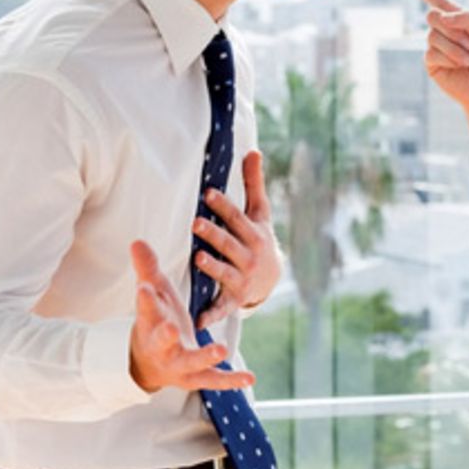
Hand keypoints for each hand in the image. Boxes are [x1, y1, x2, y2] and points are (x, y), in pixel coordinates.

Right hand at [128, 240, 254, 393]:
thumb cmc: (155, 322)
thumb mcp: (152, 296)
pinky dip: (231, 380)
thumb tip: (137, 240)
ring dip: (205, 357)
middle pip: (162, 339)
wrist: (149, 364)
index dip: (146, 299)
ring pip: (191, 362)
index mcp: (151, 323)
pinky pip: (215, 380)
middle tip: (172, 328)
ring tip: (221, 349)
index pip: (146, 308)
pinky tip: (250, 378)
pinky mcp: (196, 377)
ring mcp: (179, 364)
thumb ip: (147, 269)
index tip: (145, 288)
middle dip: (166, 335)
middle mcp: (162, 346)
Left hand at [191, 151, 281, 328]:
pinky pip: (222, 307)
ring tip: (198, 258)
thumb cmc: (258, 238)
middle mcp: (250, 256)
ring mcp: (242, 279)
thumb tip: (253, 150)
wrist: (271, 278)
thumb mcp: (260, 212)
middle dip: (214, 234)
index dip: (224, 206)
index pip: (237, 218)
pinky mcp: (234, 300)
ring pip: (225, 272)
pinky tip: (198, 318)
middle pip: (229, 243)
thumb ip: (253, 183)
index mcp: (254, 234)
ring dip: (213, 266)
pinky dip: (212, 314)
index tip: (208, 194)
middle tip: (196, 223)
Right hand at [389, 0, 468, 112]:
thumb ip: (467, 18)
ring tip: (468, 58)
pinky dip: (450, 58)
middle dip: (453, 29)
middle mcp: (442, 28)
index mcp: (455, 16)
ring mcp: (434, 45)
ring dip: (455, 48)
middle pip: (431, 15)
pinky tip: (460, 66)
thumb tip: (440, 16)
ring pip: (433, 36)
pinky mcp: (430, 62)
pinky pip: (432, 53)